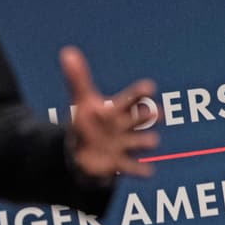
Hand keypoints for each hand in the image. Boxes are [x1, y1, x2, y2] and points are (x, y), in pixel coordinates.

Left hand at [60, 46, 158, 179]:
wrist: (86, 151)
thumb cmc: (90, 123)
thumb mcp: (83, 101)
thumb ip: (78, 78)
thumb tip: (67, 52)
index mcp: (119, 109)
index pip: (133, 97)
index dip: (141, 93)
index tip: (150, 87)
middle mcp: (126, 126)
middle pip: (141, 118)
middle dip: (149, 116)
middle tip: (156, 113)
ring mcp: (125, 145)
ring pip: (141, 142)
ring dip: (146, 141)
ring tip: (152, 141)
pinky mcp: (121, 164)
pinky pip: (134, 168)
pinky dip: (140, 170)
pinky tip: (148, 172)